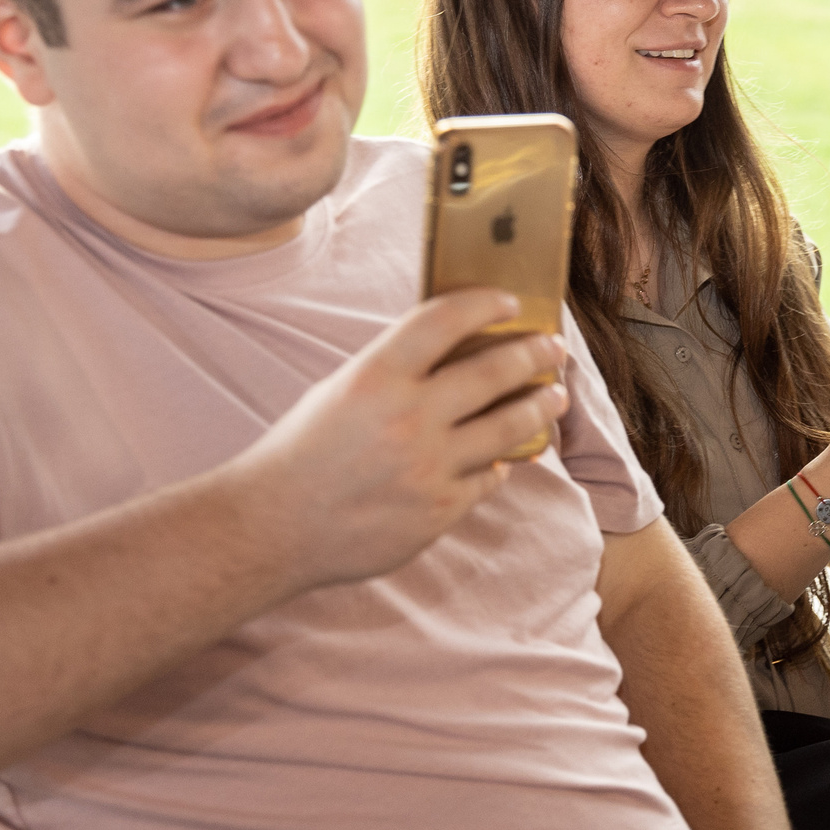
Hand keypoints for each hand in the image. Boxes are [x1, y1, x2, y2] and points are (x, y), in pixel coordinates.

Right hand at [224, 288, 569, 591]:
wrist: (274, 528)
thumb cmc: (303, 454)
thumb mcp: (340, 391)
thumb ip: (395, 371)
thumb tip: (455, 350)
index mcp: (375, 376)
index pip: (445, 319)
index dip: (485, 304)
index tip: (510, 302)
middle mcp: (408, 418)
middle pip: (495, 372)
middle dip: (535, 354)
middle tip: (555, 348)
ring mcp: (429, 468)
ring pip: (508, 428)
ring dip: (540, 407)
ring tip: (554, 397)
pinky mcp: (439, 511)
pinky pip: (487, 478)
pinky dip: (497, 463)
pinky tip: (504, 456)